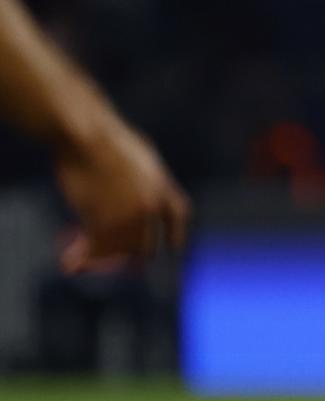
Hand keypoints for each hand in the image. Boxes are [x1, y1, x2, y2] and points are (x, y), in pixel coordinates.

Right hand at [52, 116, 190, 270]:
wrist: (85, 135)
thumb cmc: (102, 137)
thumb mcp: (136, 155)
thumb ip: (142, 179)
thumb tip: (133, 198)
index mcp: (162, 185)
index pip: (177, 218)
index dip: (175, 235)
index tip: (172, 249)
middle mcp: (151, 206)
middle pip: (145, 245)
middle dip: (125, 256)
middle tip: (107, 261)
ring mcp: (130, 215)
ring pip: (118, 251)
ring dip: (99, 260)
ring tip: (80, 264)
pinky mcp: (105, 220)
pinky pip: (97, 249)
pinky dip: (83, 259)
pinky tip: (72, 265)